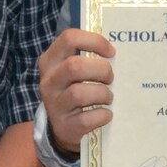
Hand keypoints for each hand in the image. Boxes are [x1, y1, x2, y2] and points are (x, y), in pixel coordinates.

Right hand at [37, 28, 115, 156]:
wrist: (62, 127)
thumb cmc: (74, 91)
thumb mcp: (72, 72)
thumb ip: (87, 59)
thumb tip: (117, 53)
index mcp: (51, 61)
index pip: (69, 38)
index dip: (94, 41)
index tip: (111, 52)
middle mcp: (49, 81)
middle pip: (75, 66)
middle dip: (101, 70)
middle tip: (110, 78)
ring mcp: (54, 105)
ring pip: (80, 93)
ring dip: (103, 94)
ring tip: (108, 97)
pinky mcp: (64, 126)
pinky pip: (87, 118)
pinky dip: (102, 115)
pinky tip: (105, 114)